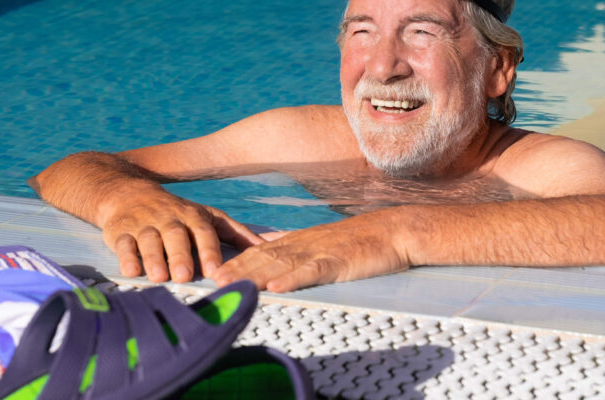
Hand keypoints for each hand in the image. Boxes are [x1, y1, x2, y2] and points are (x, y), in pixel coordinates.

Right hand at [100, 188, 263, 282]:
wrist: (128, 193)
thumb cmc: (177, 212)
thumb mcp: (208, 217)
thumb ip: (236, 233)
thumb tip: (269, 247)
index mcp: (192, 216)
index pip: (204, 231)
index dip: (209, 250)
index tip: (215, 270)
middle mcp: (168, 218)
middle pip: (175, 235)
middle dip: (179, 255)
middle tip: (184, 276)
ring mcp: (143, 224)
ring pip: (149, 240)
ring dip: (154, 259)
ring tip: (160, 278)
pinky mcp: (120, 232)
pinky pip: (123, 243)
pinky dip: (127, 257)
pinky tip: (131, 272)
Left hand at [212, 210, 409, 291]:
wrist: (394, 230)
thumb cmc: (361, 240)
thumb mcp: (322, 241)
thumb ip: (295, 244)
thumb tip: (269, 244)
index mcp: (299, 240)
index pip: (260, 250)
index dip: (235, 261)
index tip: (212, 271)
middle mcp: (304, 244)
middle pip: (262, 257)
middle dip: (235, 269)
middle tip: (210, 280)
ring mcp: (320, 251)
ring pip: (280, 264)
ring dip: (252, 275)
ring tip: (230, 284)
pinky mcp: (337, 261)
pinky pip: (311, 271)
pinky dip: (291, 279)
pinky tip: (275, 287)